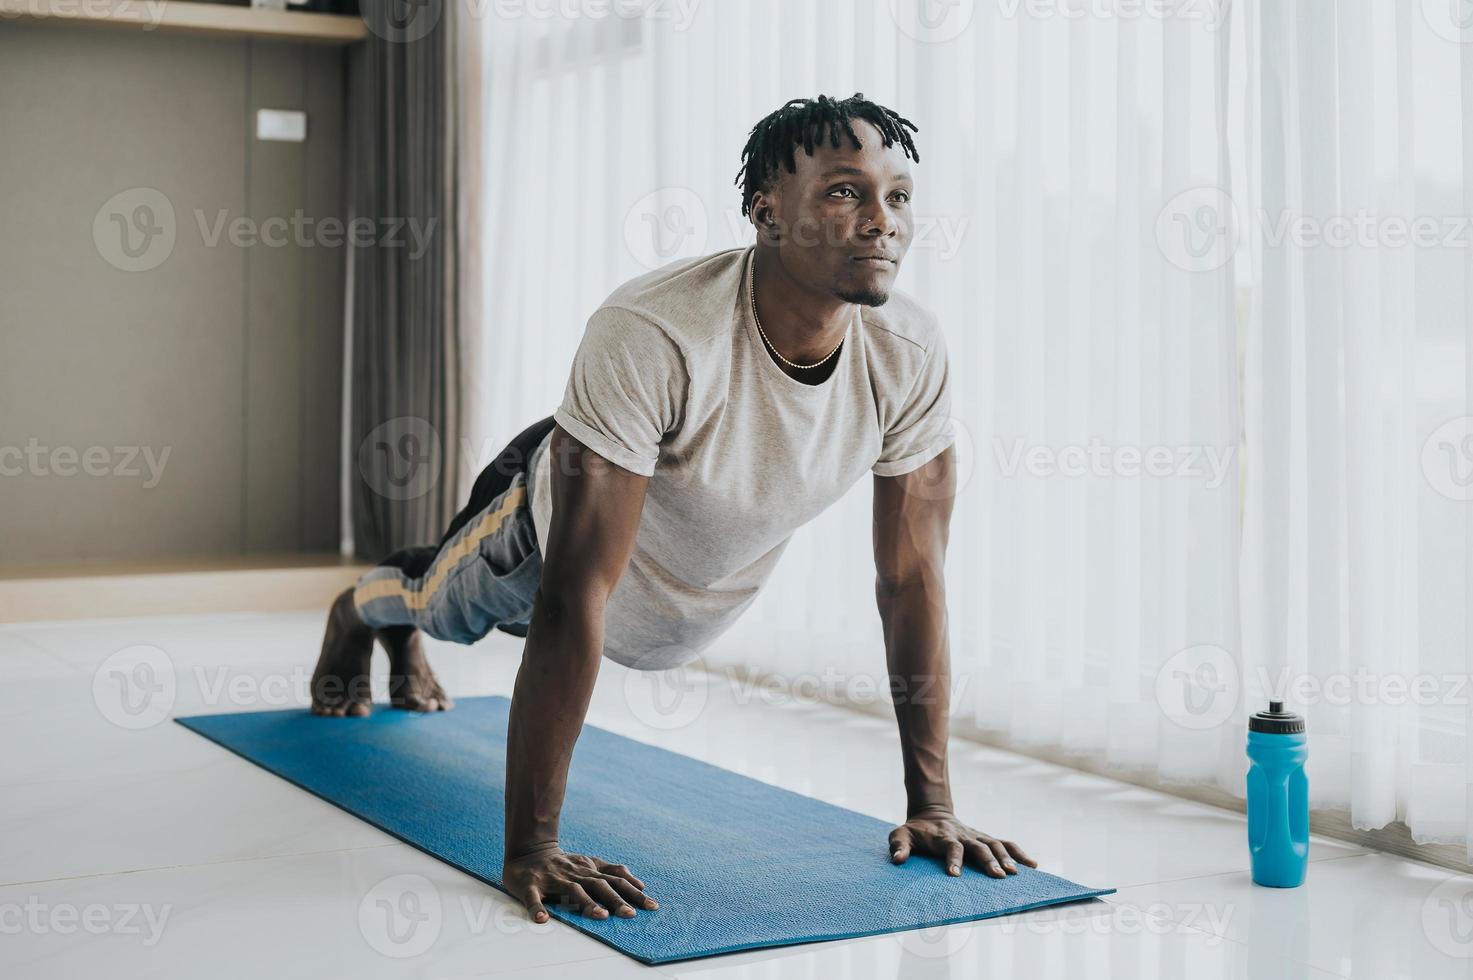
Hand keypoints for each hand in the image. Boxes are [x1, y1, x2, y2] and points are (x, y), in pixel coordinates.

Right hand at [503, 845, 657, 921]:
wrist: (529, 852)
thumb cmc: (565, 864)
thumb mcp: (591, 864)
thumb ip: (613, 872)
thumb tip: (639, 884)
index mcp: (590, 871)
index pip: (616, 881)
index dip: (634, 893)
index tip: (652, 906)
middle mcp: (575, 874)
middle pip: (599, 886)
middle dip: (616, 900)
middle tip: (630, 915)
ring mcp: (554, 879)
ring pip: (573, 891)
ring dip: (587, 904)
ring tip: (601, 916)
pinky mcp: (531, 885)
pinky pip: (534, 897)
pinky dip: (537, 907)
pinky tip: (542, 919)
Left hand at [888, 807, 1037, 878]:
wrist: (931, 814)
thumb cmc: (915, 831)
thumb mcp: (901, 834)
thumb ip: (899, 845)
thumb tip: (897, 859)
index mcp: (944, 836)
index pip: (951, 847)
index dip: (953, 859)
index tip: (955, 874)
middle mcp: (964, 835)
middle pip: (979, 846)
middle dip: (988, 861)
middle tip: (997, 877)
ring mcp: (977, 836)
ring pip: (996, 844)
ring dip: (1006, 858)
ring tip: (1014, 874)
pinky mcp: (985, 839)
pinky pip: (1006, 843)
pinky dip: (1019, 853)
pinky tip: (1033, 866)